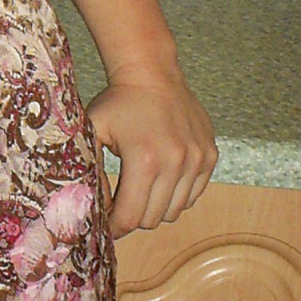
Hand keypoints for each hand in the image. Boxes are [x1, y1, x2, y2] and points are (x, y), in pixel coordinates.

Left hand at [87, 67, 216, 237]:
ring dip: (155, 207)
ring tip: (141, 188)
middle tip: (121, 204)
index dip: (114, 227)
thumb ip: (90, 173)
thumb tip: (94, 209)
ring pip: (174, 211)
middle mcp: (176, 162)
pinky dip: (176, 195)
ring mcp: (197, 160)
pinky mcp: (210, 156)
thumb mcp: (92, 134)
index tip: (105, 225)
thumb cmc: (118, 103)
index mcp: (144, 160)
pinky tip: (161, 178)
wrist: (152, 74)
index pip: (131, 217)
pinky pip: (193, 195)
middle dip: (133, 217)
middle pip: (153, 219)